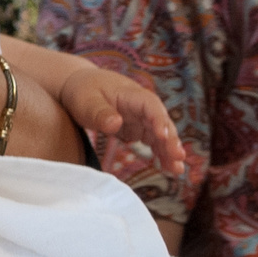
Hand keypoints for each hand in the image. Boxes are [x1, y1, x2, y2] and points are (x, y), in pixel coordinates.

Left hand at [60, 65, 187, 176]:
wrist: (79, 86)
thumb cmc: (83, 91)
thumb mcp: (86, 101)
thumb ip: (100, 113)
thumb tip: (115, 123)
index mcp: (131, 94)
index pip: (150, 105)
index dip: (158, 120)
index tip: (163, 136)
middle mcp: (142, 106)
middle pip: (160, 121)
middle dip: (170, 139)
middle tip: (178, 157)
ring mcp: (142, 118)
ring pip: (160, 134)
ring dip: (169, 150)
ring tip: (177, 170)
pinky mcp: (138, 129)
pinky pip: (153, 142)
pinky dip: (160, 153)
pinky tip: (168, 168)